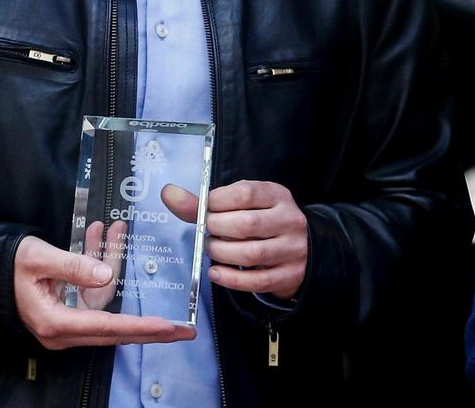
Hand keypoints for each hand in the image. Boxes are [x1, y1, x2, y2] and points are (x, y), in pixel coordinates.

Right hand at [13, 235, 194, 349]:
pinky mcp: (68, 316)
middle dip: (151, 327)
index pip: (107, 327)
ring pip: (108, 308)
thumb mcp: (38, 258)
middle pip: (116, 331)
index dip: (141, 327)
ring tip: (130, 246)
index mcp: (54, 322)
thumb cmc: (8, 265)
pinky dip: (104, 269)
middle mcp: (62, 332)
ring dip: (120, 275)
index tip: (168, 328)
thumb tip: (106, 275)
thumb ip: (72, 265)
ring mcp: (66, 326)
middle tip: (184, 329)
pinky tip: (106, 238)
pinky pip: (96, 297)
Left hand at [163, 180, 307, 299]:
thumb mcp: (245, 205)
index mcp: (278, 196)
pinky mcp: (288, 275)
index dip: (217, 201)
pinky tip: (216, 273)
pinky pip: (256, 281)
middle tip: (206, 232)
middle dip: (216, 229)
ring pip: (250, 254)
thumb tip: (170, 193)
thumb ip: (207, 203)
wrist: (304, 249)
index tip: (206, 208)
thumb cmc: (265, 222)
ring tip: (211, 250)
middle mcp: (289, 221)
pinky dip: (230, 279)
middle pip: (246, 224)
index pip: (245, 193)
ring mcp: (292, 249)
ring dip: (220, 253)